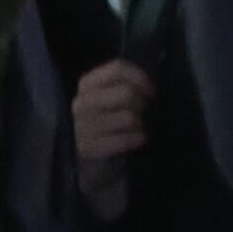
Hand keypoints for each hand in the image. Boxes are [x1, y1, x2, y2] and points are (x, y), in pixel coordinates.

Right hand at [71, 60, 151, 209]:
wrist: (91, 162)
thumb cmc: (107, 123)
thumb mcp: (110, 99)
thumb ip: (124, 85)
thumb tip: (151, 81)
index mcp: (86, 84)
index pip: (117, 69)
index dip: (140, 77)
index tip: (151, 89)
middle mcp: (81, 103)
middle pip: (126, 92)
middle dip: (142, 103)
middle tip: (143, 112)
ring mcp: (81, 127)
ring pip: (128, 117)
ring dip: (140, 123)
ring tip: (138, 128)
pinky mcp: (88, 149)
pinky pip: (124, 139)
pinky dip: (137, 138)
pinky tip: (139, 139)